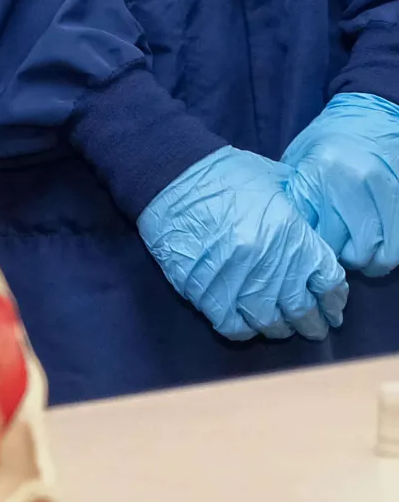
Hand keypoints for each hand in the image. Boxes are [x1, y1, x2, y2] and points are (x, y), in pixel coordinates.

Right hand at [136, 146, 346, 342]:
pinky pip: (232, 326)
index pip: (329, 282)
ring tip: (277, 328)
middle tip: (311, 327)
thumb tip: (311, 235)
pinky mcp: (204, 290)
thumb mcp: (274, 182)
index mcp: (292, 235)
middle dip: (311, 323)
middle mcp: (270, 264)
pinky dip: (242, 329)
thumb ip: (297, 214)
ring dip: (277, 329)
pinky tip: (244, 324)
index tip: (331, 308)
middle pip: (302, 310)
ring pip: (269, 323)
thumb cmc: (222, 172)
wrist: (169, 172)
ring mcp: (237, 280)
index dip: (333, 300)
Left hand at [283, 93, 398, 276]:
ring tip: (359, 251)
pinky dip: (389, 251)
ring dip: (370, 261)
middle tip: (337, 251)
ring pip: (385, 255)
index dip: (317, 248)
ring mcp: (391, 192)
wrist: (373, 111)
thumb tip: (296, 233)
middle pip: (355, 251)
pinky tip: (378, 243)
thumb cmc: (329, 135)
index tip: (314, 248)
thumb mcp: (302, 158)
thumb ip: (299, 194)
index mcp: (325, 171)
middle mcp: (360, 182)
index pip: (321, 234)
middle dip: (344, 258)